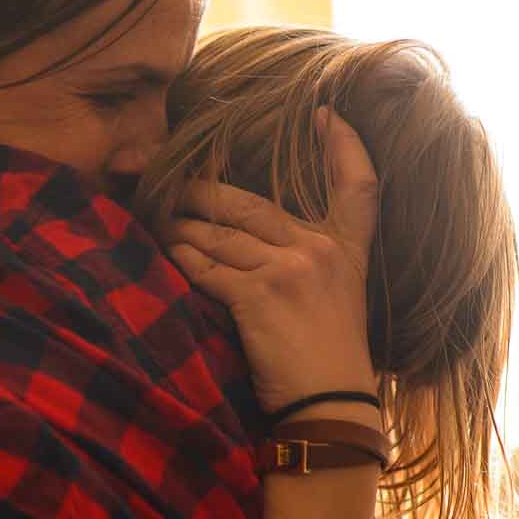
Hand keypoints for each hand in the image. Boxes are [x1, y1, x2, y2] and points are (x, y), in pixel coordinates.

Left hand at [162, 107, 380, 415]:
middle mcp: (321, 250)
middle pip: (251, 204)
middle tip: (175, 184)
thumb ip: (309, 262)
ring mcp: (290, 269)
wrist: (329, 406)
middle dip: (204, 193)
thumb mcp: (337, 300)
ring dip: (182, 227)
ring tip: (159, 220)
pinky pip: (206, 266)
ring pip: (220, 233)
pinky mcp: (259, 294)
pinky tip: (167, 253)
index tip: (327, 112)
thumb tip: (254, 239)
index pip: (360, 186)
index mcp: (348, 250)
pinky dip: (181, 259)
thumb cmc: (327, 362)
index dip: (346, 145)